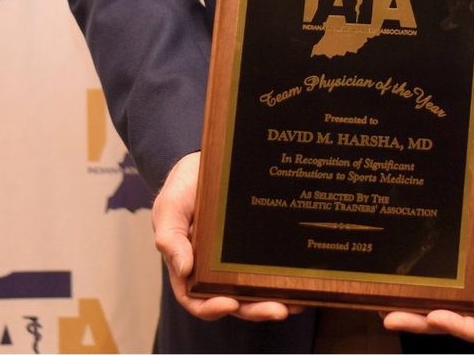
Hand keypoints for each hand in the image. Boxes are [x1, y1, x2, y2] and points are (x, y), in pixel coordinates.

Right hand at [153, 151, 297, 322]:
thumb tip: (184, 269)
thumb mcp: (170, 209)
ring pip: (255, 289)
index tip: (230, 303)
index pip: (197, 299)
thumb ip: (171, 237)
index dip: (212, 307)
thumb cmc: (182, 189)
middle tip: (279, 310)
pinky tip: (303, 279)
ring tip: (298, 302)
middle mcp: (215, 271)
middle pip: (235, 300)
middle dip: (256, 309)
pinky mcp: (257, 245)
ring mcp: (238, 260)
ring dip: (275, 300)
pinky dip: (284, 277)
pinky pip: (270, 265)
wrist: (205, 163)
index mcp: (189, 269)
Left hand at [383, 181, 473, 348]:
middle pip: (464, 322)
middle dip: (428, 322)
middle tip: (394, 317)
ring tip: (395, 309)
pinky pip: (457, 289)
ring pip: (456, 308)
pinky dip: (436, 292)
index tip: (434, 315)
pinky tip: (416, 287)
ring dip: (425, 311)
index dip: (460, 328)